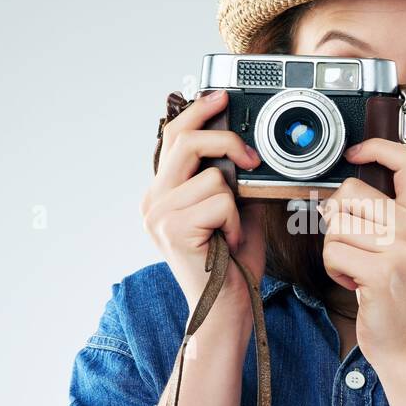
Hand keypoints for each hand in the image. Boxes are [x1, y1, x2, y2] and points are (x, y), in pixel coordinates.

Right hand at [142, 89, 267, 321]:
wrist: (225, 309)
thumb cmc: (232, 264)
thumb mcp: (236, 211)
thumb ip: (235, 179)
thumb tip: (252, 148)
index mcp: (163, 193)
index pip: (174, 137)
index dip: (199, 111)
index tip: (221, 96)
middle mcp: (153, 201)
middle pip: (186, 141)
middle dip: (226, 140)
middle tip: (251, 158)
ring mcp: (158, 214)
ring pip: (213, 177)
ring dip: (235, 205)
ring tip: (229, 233)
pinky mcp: (172, 229)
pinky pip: (221, 201)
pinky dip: (234, 222)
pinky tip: (227, 244)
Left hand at [319, 138, 405, 369]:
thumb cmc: (397, 298)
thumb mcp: (400, 250)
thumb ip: (380, 218)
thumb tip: (337, 196)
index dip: (377, 147)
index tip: (355, 153)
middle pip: (350, 191)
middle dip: (337, 219)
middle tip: (353, 246)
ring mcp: (401, 249)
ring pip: (336, 223)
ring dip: (335, 249)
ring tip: (357, 269)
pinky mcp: (382, 272)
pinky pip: (334, 251)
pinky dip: (334, 270)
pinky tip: (355, 283)